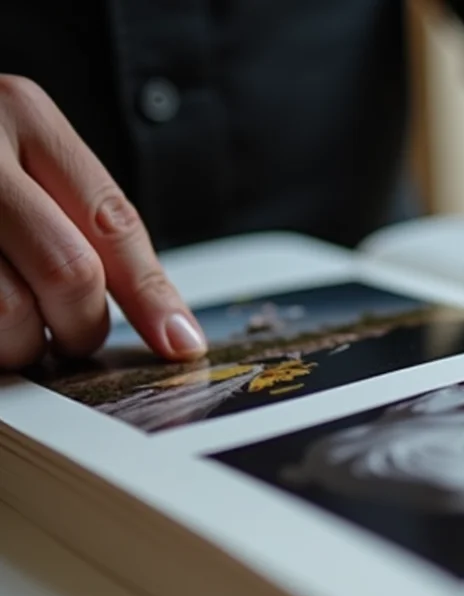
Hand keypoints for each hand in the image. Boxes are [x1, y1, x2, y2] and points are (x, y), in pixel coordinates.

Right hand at [0, 75, 205, 369]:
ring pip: (4, 312)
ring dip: (18, 345)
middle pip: (68, 272)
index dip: (155, 298)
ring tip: (12, 333)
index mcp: (22, 114)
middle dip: (79, 326)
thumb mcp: (23, 158)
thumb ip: (84, 223)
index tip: (180, 347)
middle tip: (70, 340)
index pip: (114, 223)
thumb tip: (167, 324)